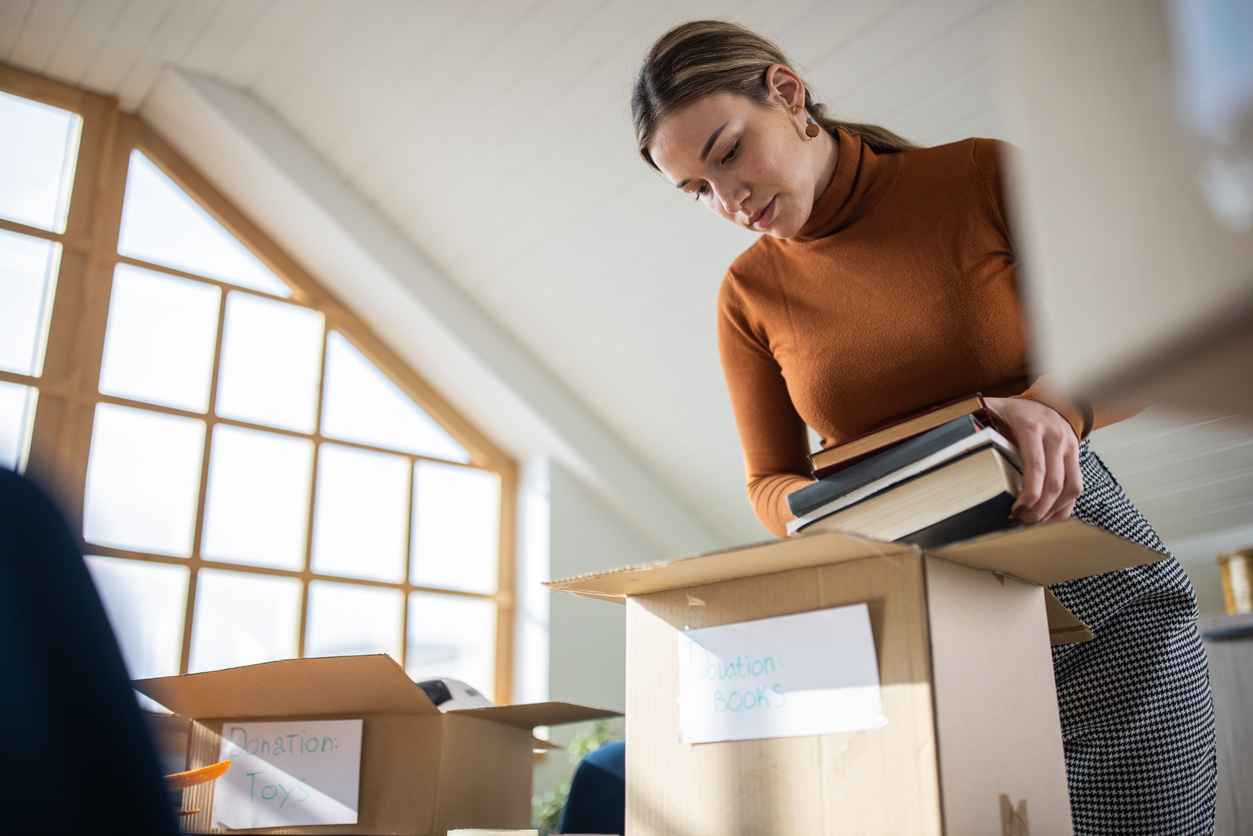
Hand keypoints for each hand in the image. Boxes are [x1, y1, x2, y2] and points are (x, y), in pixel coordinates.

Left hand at [983, 397, 1082, 523]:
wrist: (1048, 401)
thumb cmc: (1016, 411)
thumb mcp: (994, 408)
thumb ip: (976, 418)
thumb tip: (952, 432)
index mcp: (1032, 427)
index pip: (1036, 466)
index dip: (1029, 493)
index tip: (1015, 510)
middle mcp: (1056, 437)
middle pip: (1054, 483)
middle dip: (1039, 508)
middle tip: (1021, 521)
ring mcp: (1070, 448)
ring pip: (1071, 487)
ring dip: (1053, 510)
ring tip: (1033, 521)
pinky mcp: (1076, 458)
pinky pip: (1077, 486)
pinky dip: (1064, 506)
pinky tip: (1048, 516)